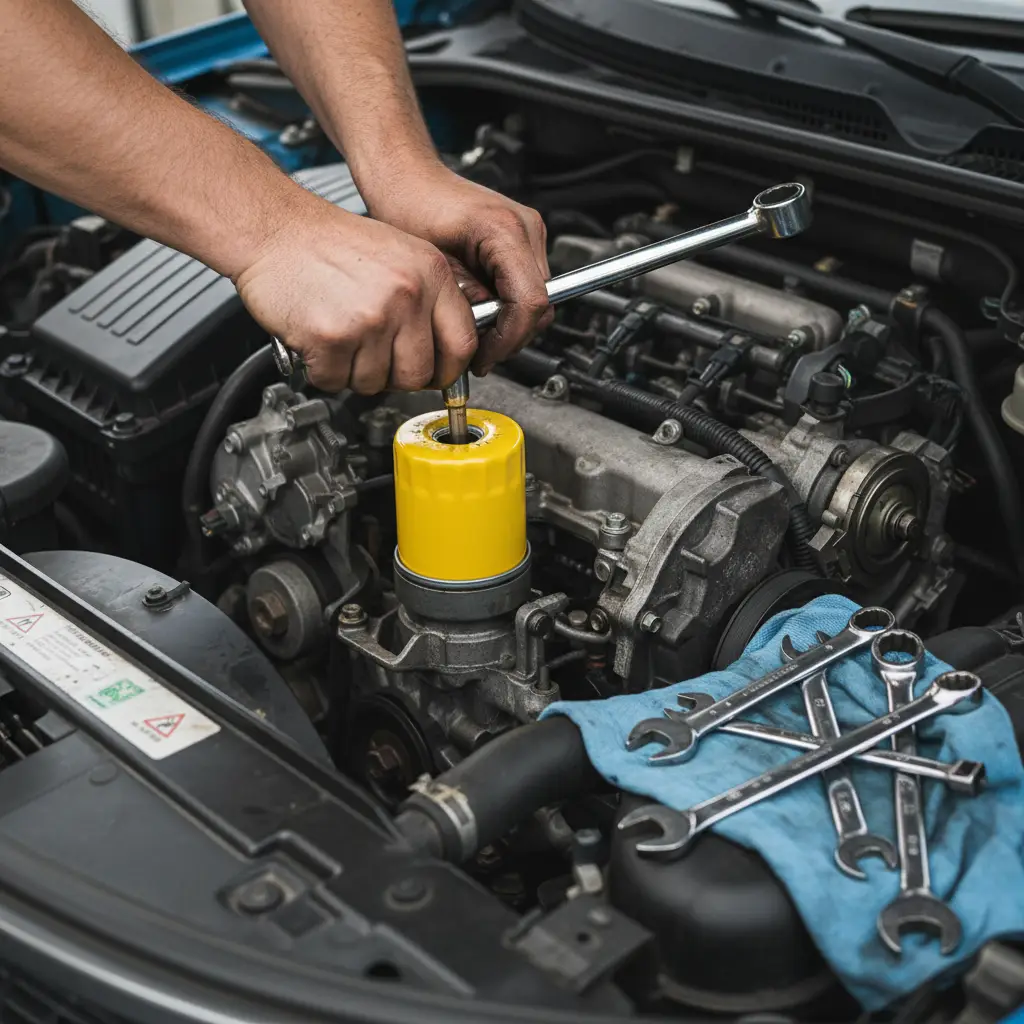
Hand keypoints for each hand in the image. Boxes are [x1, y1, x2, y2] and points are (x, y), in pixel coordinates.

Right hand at [234, 193, 476, 393]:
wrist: (274, 228)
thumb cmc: (329, 243)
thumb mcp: (401, 255)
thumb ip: (428, 300)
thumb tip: (445, 350)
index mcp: (431, 274)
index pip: (462, 345)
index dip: (448, 370)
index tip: (435, 375)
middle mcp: (407, 296)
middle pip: (419, 375)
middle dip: (395, 377)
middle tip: (374, 357)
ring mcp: (371, 318)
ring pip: (376, 383)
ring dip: (354, 372)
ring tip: (342, 337)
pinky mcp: (333, 337)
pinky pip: (336, 381)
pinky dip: (323, 370)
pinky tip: (319, 339)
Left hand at [366, 163, 551, 374]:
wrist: (408, 179)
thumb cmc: (410, 206)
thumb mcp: (434, 267)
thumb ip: (466, 301)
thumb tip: (484, 333)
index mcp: (506, 230)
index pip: (530, 302)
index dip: (509, 338)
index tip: (485, 356)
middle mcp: (526, 228)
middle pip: (540, 305)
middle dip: (511, 335)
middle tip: (478, 352)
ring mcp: (528, 233)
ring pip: (537, 299)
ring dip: (510, 322)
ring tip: (475, 332)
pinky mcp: (522, 241)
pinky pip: (526, 286)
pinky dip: (507, 306)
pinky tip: (481, 311)